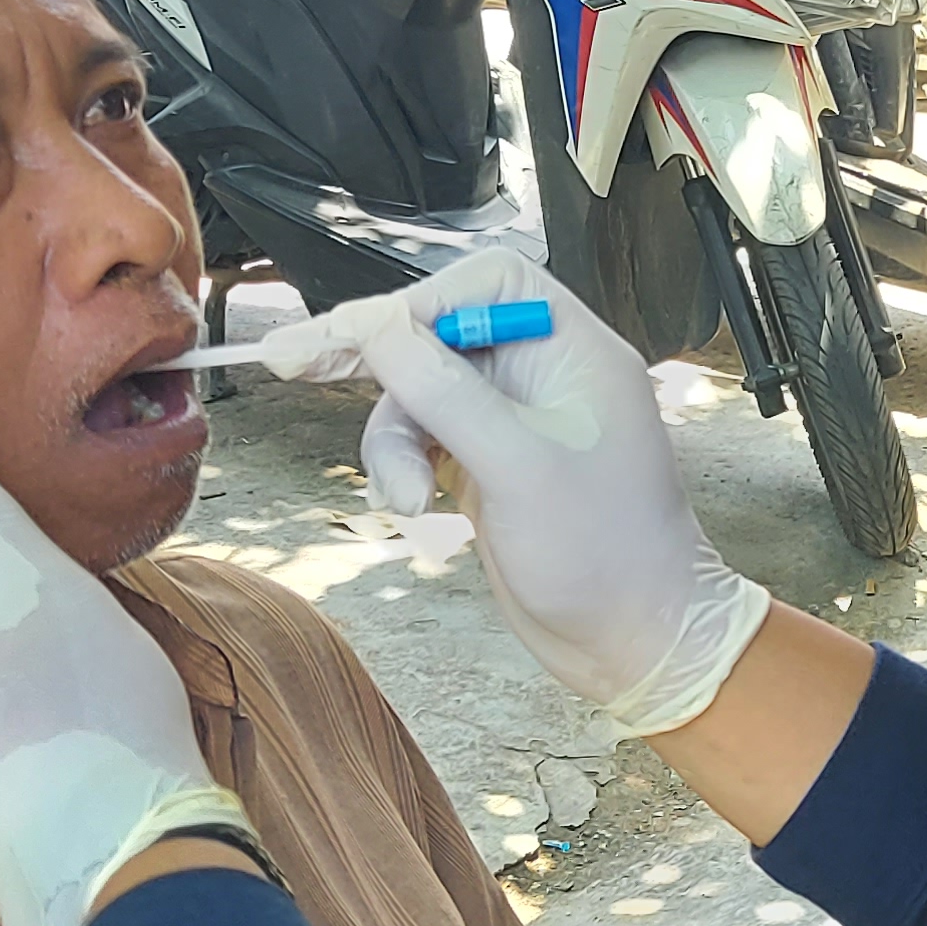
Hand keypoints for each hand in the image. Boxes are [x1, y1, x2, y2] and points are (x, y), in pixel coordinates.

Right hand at [258, 251, 769, 735]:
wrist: (635, 642)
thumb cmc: (608, 557)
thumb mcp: (518, 466)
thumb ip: (446, 391)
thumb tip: (381, 325)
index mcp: (574, 351)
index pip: (486, 284)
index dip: (419, 302)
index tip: (362, 337)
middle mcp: (545, 375)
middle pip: (438, 332)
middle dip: (375, 356)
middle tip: (292, 360)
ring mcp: (515, 422)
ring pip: (419, 392)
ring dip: (392, 440)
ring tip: (405, 498)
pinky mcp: (490, 464)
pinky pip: (423, 438)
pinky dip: (403, 465)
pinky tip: (412, 505)